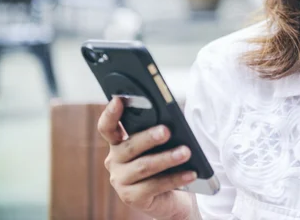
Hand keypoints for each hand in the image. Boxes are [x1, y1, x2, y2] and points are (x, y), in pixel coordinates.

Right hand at [97, 97, 198, 219]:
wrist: (171, 198)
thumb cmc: (165, 165)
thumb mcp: (160, 146)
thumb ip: (158, 132)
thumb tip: (171, 121)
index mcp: (118, 143)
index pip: (107, 127)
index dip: (110, 114)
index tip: (118, 100)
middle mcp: (115, 161)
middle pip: (129, 146)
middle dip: (148, 137)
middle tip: (166, 131)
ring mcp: (121, 181)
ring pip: (143, 166)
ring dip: (167, 158)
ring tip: (186, 152)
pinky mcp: (132, 198)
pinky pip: (155, 186)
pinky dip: (175, 178)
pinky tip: (191, 173)